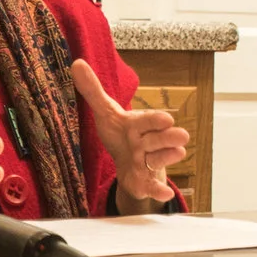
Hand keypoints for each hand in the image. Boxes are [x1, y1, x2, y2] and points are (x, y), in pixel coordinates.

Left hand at [71, 59, 188, 210]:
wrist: (127, 161)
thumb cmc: (120, 134)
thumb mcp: (105, 113)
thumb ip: (93, 91)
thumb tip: (76, 63)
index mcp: (139, 125)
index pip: (149, 120)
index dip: (156, 120)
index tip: (166, 119)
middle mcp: (148, 142)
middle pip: (161, 139)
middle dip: (169, 138)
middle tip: (181, 135)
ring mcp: (149, 162)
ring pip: (161, 160)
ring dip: (167, 158)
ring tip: (177, 154)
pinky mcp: (145, 181)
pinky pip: (153, 186)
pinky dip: (158, 190)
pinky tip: (164, 193)